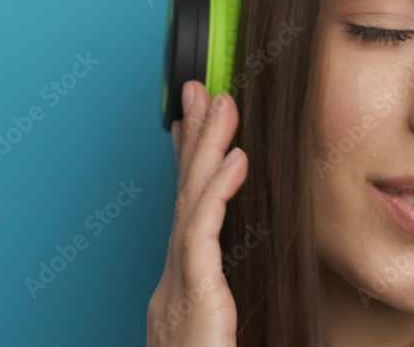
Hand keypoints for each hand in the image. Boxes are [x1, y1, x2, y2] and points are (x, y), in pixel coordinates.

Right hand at [147, 80, 247, 346]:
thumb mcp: (222, 325)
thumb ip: (227, 293)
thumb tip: (238, 269)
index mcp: (185, 283)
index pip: (189, 210)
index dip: (192, 162)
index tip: (198, 121)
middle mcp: (175, 279)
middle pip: (185, 196)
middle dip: (193, 139)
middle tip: (203, 91)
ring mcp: (178, 288)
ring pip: (190, 206)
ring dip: (205, 150)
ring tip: (221, 106)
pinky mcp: (192, 301)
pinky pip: (202, 239)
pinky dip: (216, 194)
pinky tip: (234, 159)